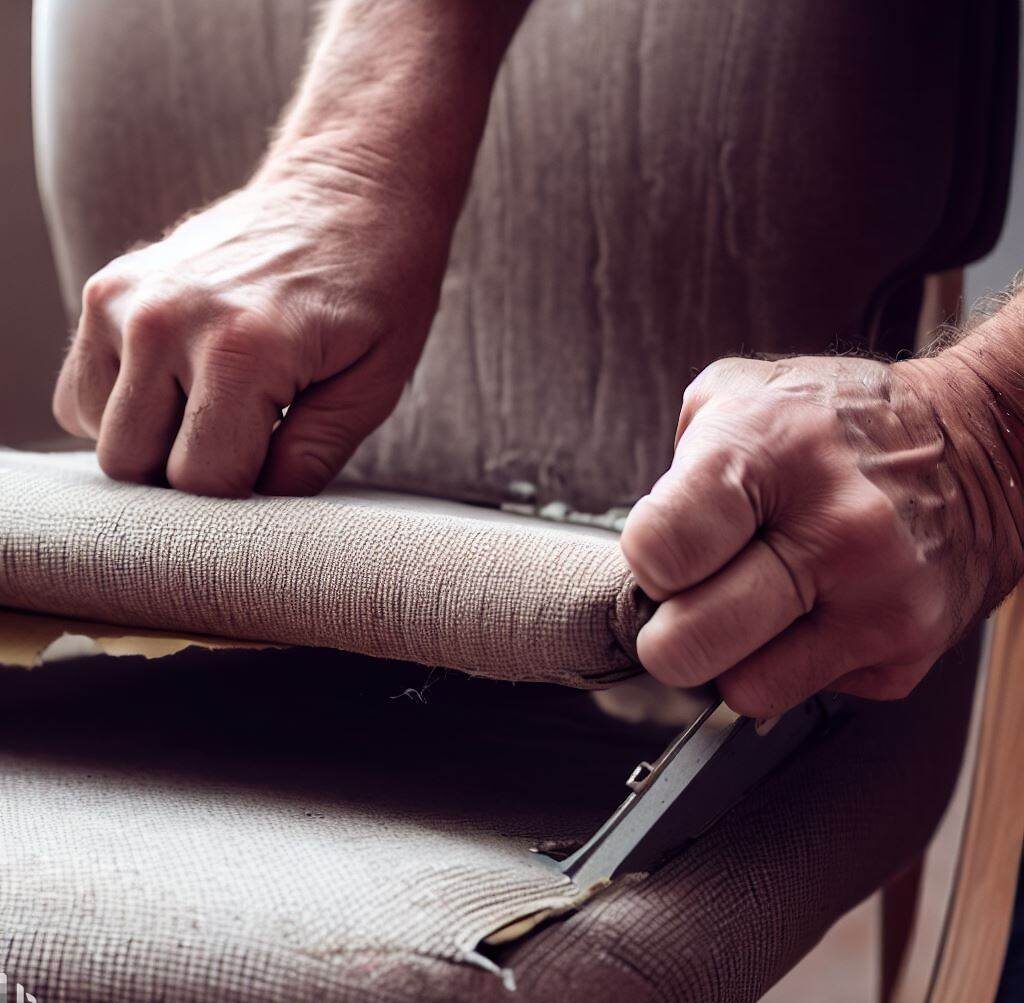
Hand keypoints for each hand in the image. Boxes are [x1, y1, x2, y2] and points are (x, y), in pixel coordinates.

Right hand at [52, 0, 529, 496]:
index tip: (279, 463)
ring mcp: (127, 300)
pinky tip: (185, 386)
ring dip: (157, 443)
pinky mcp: (107, 287)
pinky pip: (82, 392)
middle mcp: (167, 321)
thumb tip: (257, 517)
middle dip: (195, 475)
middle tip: (253, 439)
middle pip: (137, 468)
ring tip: (221, 407)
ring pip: (102, 437)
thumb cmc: (378, 287)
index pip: (204, 484)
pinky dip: (125, 408)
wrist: (350, 187)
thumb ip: (312, 459)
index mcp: (242, 350)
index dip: (246, 495)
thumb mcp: (376, 384)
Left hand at [620, 353, 1020, 716]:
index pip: (659, 551)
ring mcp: (878, 597)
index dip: (646, 561)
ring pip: (741, 688)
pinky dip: (794, 661)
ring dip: (733, 655)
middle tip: (688, 603)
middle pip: (688, 643)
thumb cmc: (845, 421)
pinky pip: (803, 692)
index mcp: (776, 451)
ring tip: (756, 603)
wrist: (978, 446)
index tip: (665, 554)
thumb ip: (675, 464)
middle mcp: (835, 528)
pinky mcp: (906, 650)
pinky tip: (815, 609)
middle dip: (669, 632)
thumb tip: (643, 553)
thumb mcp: (741, 394)